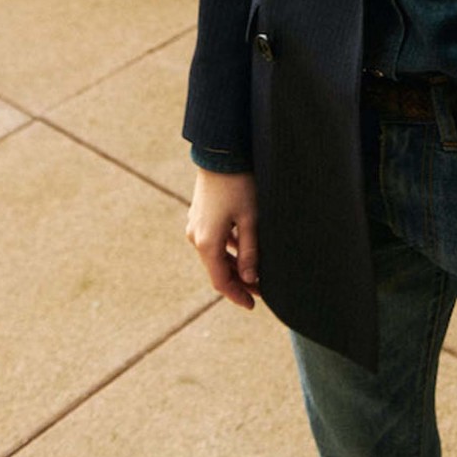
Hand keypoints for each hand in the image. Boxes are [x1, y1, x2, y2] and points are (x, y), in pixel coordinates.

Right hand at [185, 168, 260, 310]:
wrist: (221, 152)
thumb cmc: (239, 184)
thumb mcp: (250, 219)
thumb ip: (250, 251)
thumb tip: (251, 279)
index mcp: (207, 243)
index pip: (221, 281)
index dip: (237, 295)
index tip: (254, 304)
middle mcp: (196, 237)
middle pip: (218, 269)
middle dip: (239, 281)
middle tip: (261, 290)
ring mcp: (196, 225)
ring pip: (216, 255)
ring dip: (234, 265)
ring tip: (257, 272)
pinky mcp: (200, 215)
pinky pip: (214, 240)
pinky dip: (229, 250)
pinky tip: (245, 249)